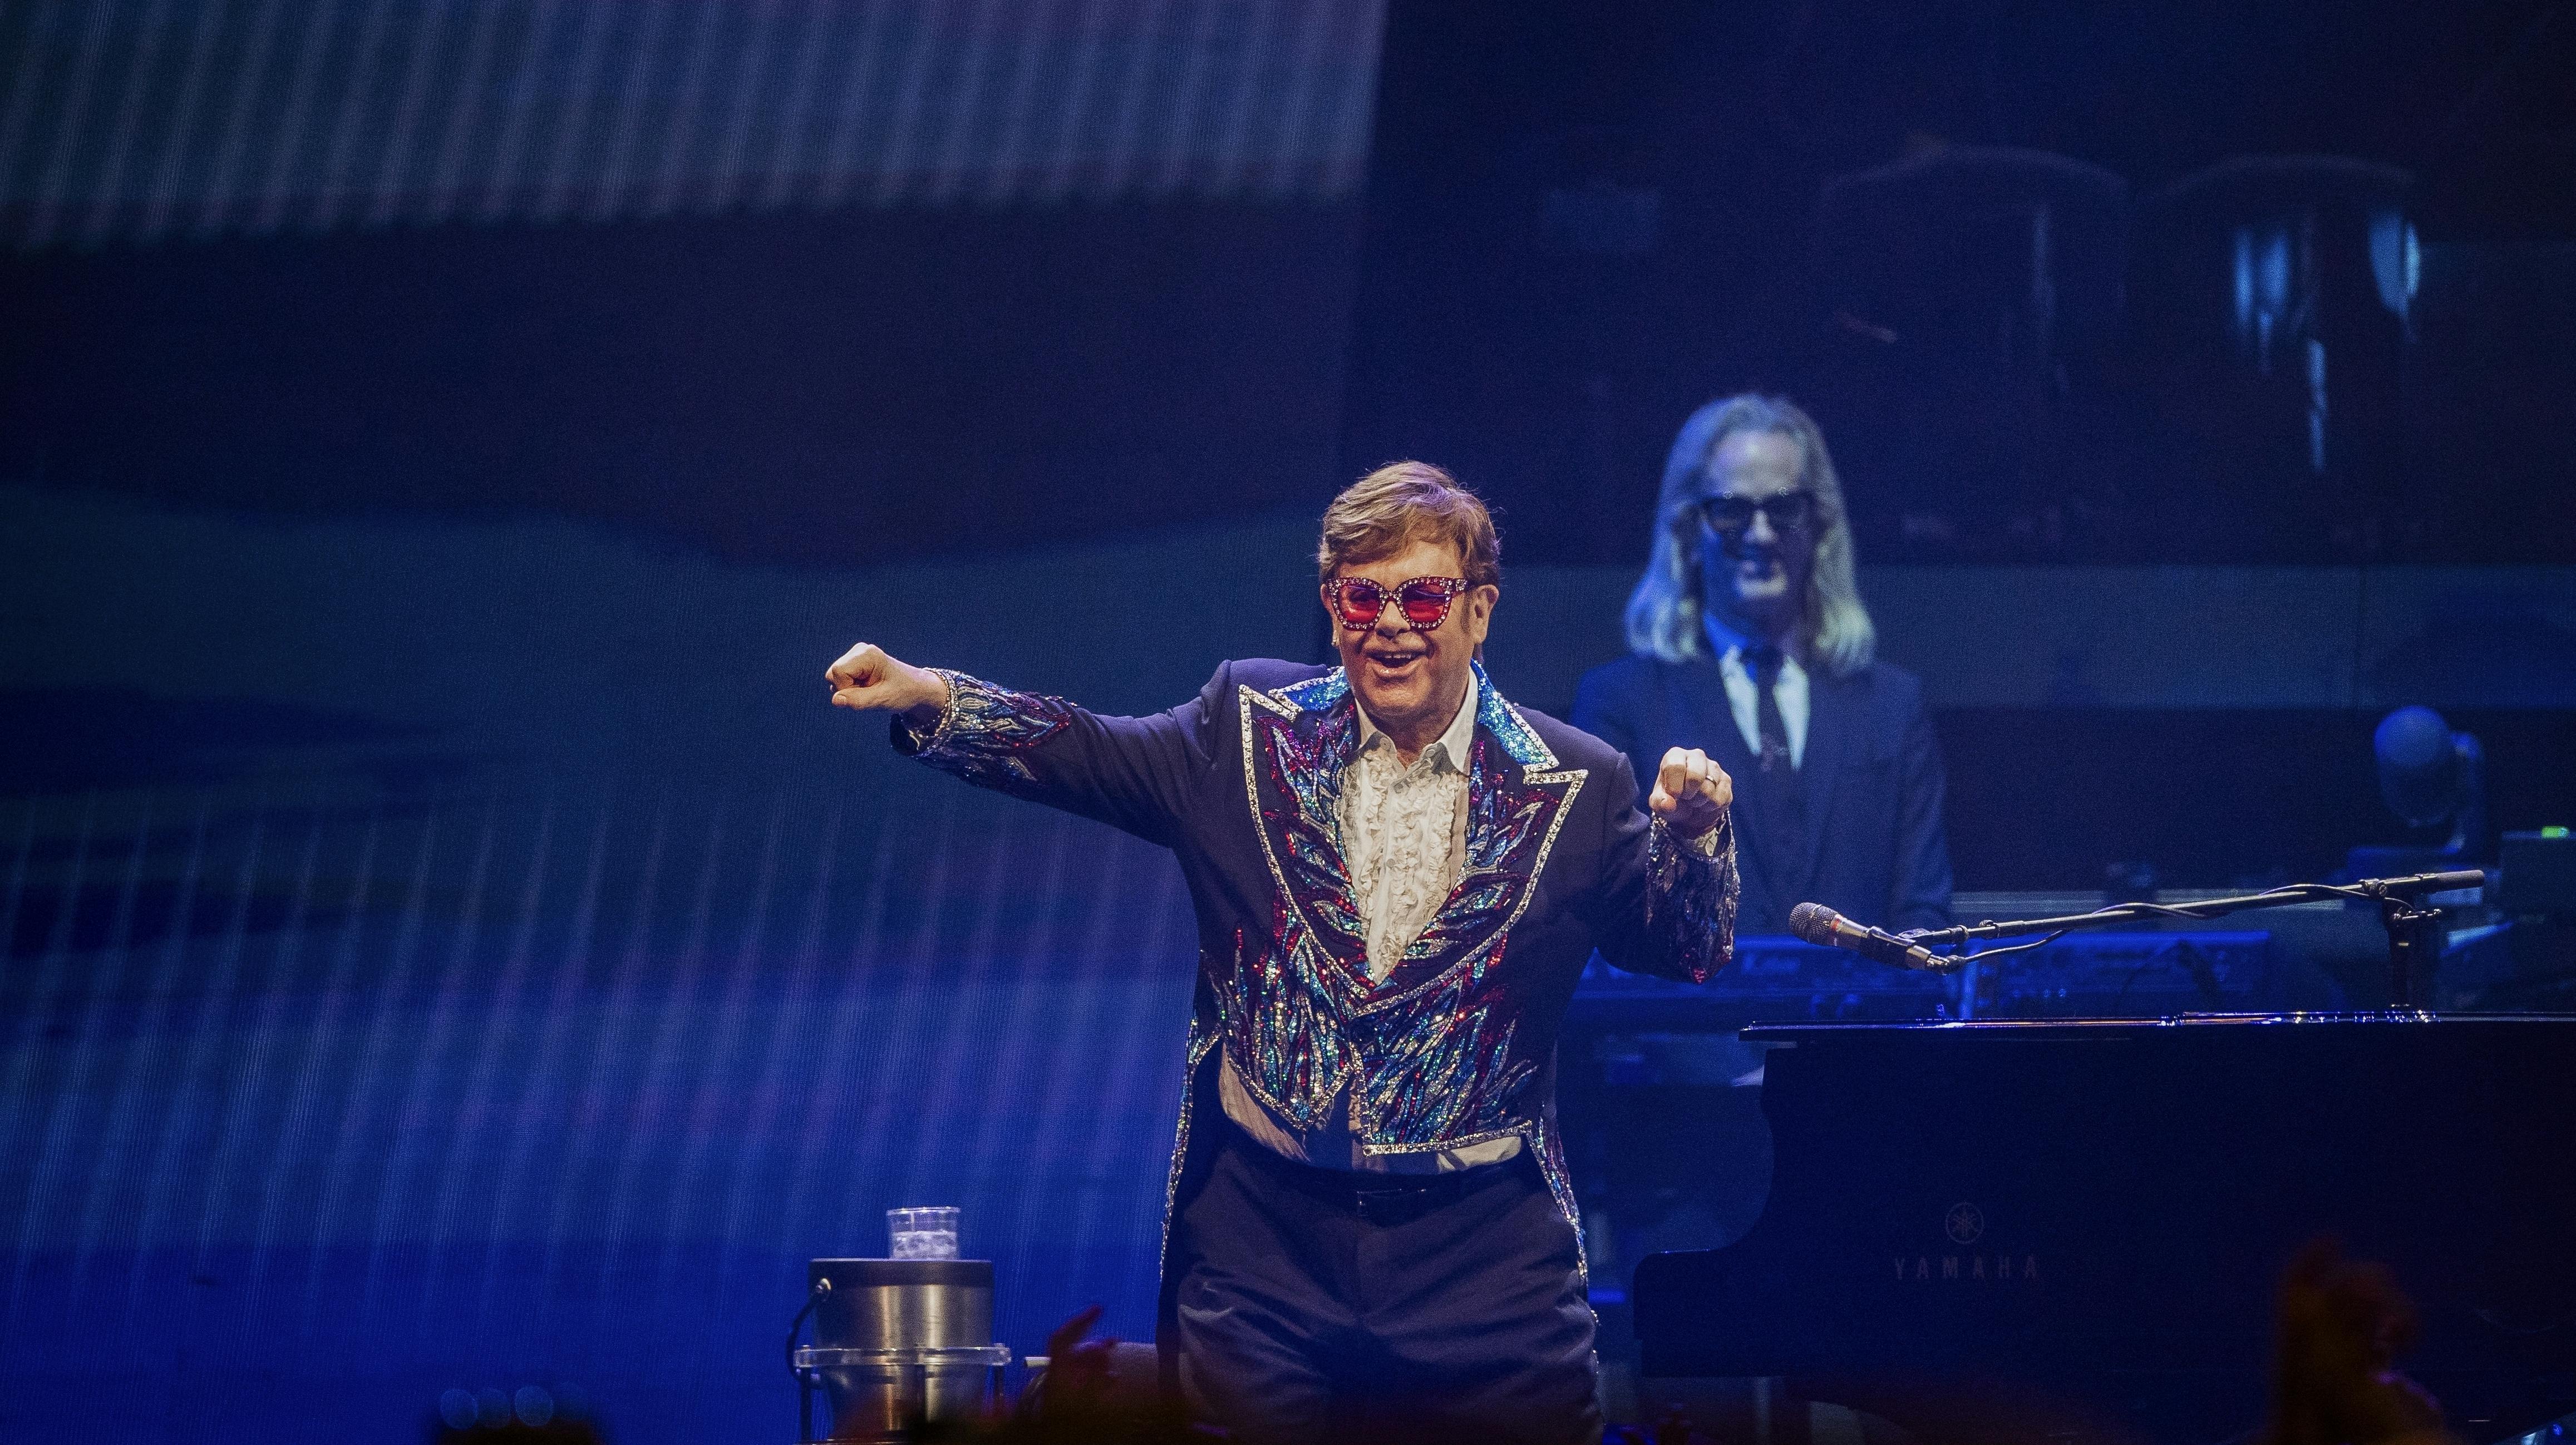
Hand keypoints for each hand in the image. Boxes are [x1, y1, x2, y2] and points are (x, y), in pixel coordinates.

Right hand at [824, 641, 948, 728]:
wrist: (916, 688)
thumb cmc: (903, 692)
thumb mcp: (882, 699)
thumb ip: (858, 700)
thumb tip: (835, 700)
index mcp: (867, 654)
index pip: (838, 672)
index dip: (846, 688)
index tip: (866, 691)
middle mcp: (859, 650)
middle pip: (833, 674)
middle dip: (847, 689)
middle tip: (870, 691)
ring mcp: (857, 655)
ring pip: (834, 677)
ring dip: (849, 689)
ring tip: (870, 689)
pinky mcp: (856, 662)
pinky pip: (841, 678)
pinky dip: (851, 687)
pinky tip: (867, 687)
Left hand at [1649, 746, 1732, 839]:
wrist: (1690, 810)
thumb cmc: (1672, 799)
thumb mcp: (1659, 802)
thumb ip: (1660, 802)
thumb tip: (1668, 805)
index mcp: (1676, 755)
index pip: (1675, 766)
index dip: (1674, 787)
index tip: (1674, 796)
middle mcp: (1696, 756)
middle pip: (1695, 777)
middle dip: (1688, 794)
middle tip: (1685, 797)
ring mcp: (1714, 766)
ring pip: (1708, 789)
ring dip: (1698, 802)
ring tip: (1694, 800)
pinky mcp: (1726, 780)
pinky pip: (1719, 799)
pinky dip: (1709, 807)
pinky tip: (1705, 802)